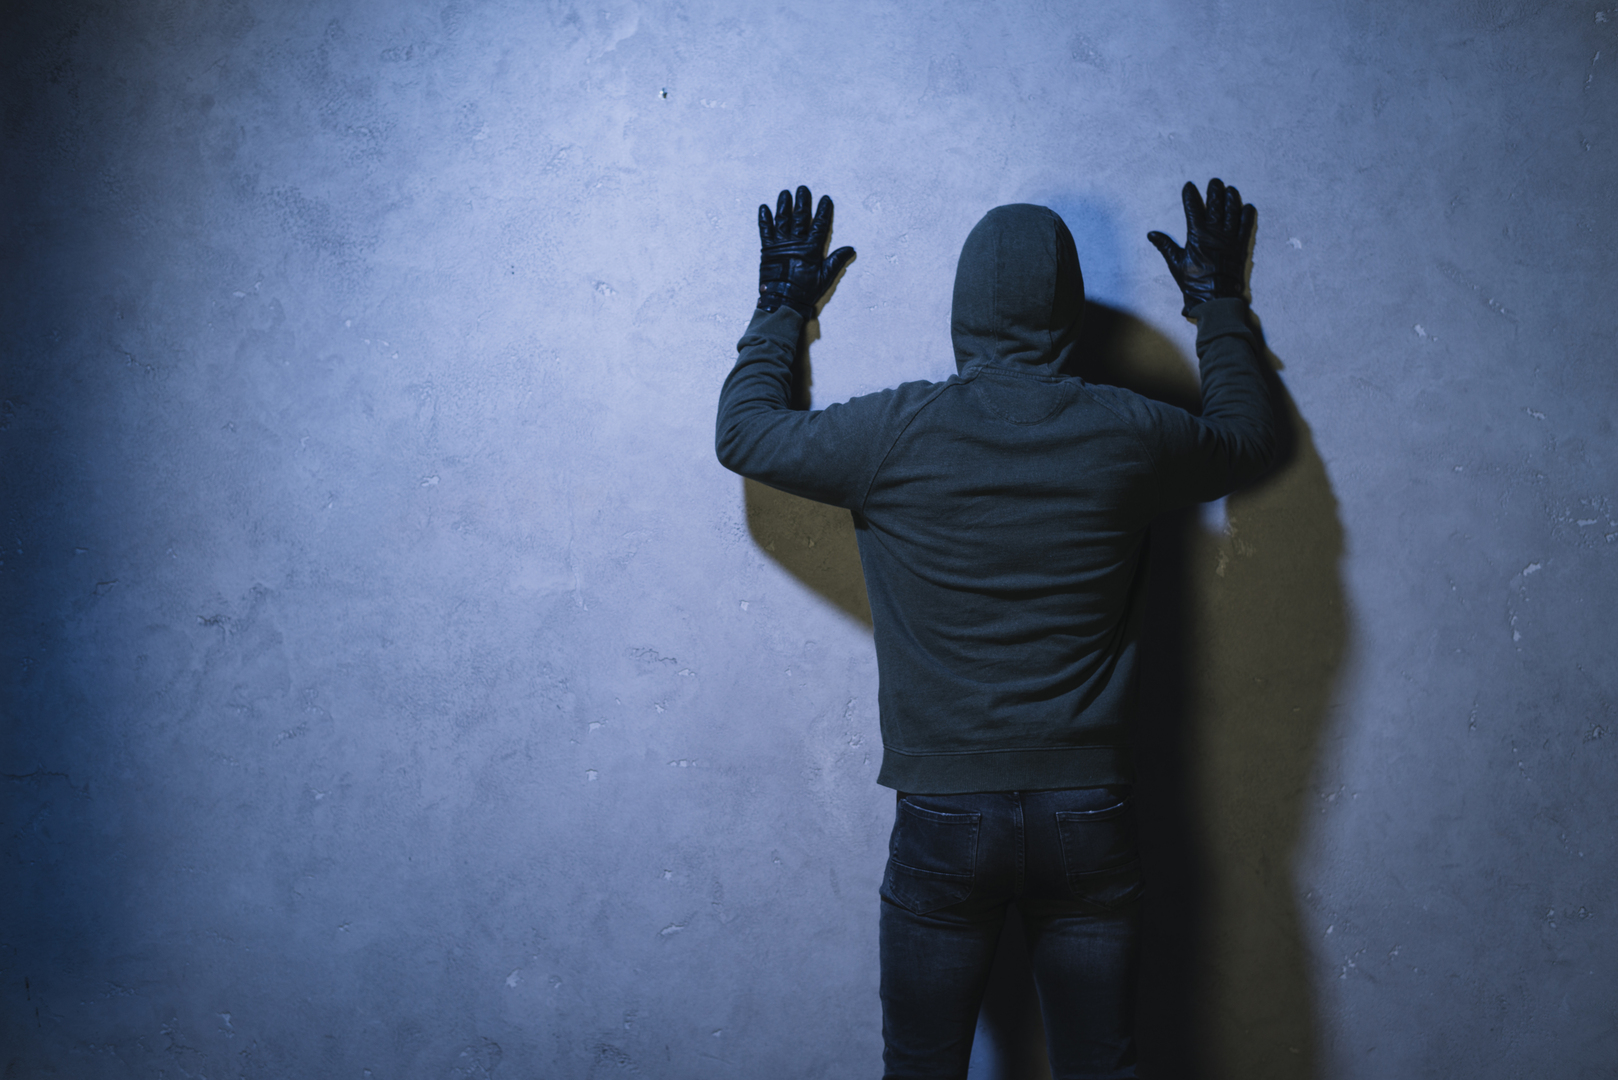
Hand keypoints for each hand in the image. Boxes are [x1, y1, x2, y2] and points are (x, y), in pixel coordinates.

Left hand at [757, 185, 854, 316]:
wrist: (782, 301)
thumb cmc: (805, 291)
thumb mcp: (825, 277)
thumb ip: (837, 261)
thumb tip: (851, 249)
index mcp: (811, 249)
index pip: (820, 225)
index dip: (823, 211)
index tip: (826, 199)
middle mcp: (796, 243)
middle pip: (800, 217)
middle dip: (802, 202)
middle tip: (803, 188)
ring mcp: (780, 244)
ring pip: (782, 220)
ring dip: (784, 205)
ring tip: (785, 193)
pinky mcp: (767, 250)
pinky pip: (765, 231)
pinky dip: (764, 219)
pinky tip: (763, 208)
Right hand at [1147, 178, 1254, 316]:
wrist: (1216, 297)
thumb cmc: (1194, 282)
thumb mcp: (1176, 264)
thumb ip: (1165, 246)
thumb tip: (1152, 234)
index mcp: (1197, 235)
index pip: (1193, 209)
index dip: (1190, 196)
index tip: (1189, 186)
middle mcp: (1215, 232)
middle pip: (1216, 205)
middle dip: (1215, 191)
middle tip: (1214, 182)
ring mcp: (1230, 238)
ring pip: (1232, 211)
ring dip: (1231, 198)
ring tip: (1231, 189)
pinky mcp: (1241, 246)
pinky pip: (1246, 226)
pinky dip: (1247, 215)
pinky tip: (1247, 206)